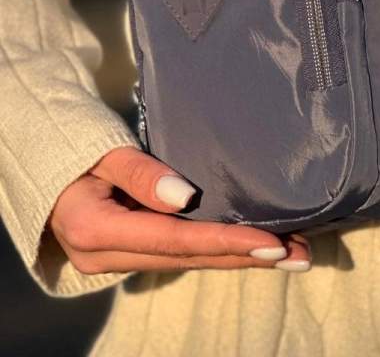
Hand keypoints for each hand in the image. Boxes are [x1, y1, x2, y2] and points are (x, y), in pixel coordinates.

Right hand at [47, 146, 310, 274]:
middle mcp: (108, 256)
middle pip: (189, 258)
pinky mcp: (132, 253)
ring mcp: (119, 260)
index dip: (225, 242)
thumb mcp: (101, 152)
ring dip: (241, 258)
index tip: (271, 242)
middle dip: (247, 257)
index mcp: (95, 231)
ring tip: (292, 254)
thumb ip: (140, 172)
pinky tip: (254, 249)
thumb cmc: (75, 150)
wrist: (47, 171)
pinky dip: (220, 251)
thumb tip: (186, 197)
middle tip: (300, 254)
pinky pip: (181, 255)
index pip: (174, 240)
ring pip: (189, 262)